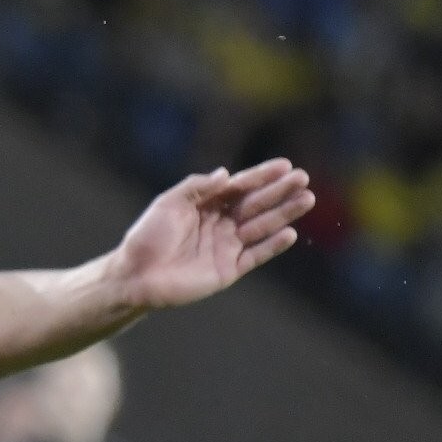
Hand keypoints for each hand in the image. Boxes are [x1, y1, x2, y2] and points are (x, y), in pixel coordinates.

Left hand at [113, 158, 313, 309]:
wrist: (135, 276)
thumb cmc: (147, 237)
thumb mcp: (168, 204)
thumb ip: (196, 187)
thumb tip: (225, 174)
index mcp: (207, 205)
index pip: (240, 187)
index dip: (262, 176)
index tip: (285, 165)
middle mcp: (221, 223)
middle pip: (256, 204)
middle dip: (280, 191)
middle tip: (303, 179)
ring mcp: (227, 246)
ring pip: (262, 226)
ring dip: (284, 214)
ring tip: (306, 200)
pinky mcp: (229, 269)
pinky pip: (256, 255)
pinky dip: (273, 245)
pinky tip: (289, 233)